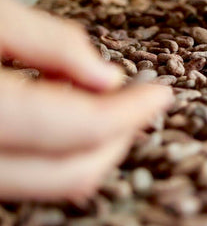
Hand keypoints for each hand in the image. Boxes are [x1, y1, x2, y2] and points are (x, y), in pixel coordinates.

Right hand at [0, 0, 172, 200]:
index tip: (160, 94)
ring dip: (95, 147)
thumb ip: (46, 43)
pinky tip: (68, 114)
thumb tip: (105, 74)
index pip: (78, 128)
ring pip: (52, 182)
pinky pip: (27, 175)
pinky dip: (62, 151)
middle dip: (120, 138)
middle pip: (72, 173)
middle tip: (141, 104)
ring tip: (110, 105)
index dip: (130, 112)